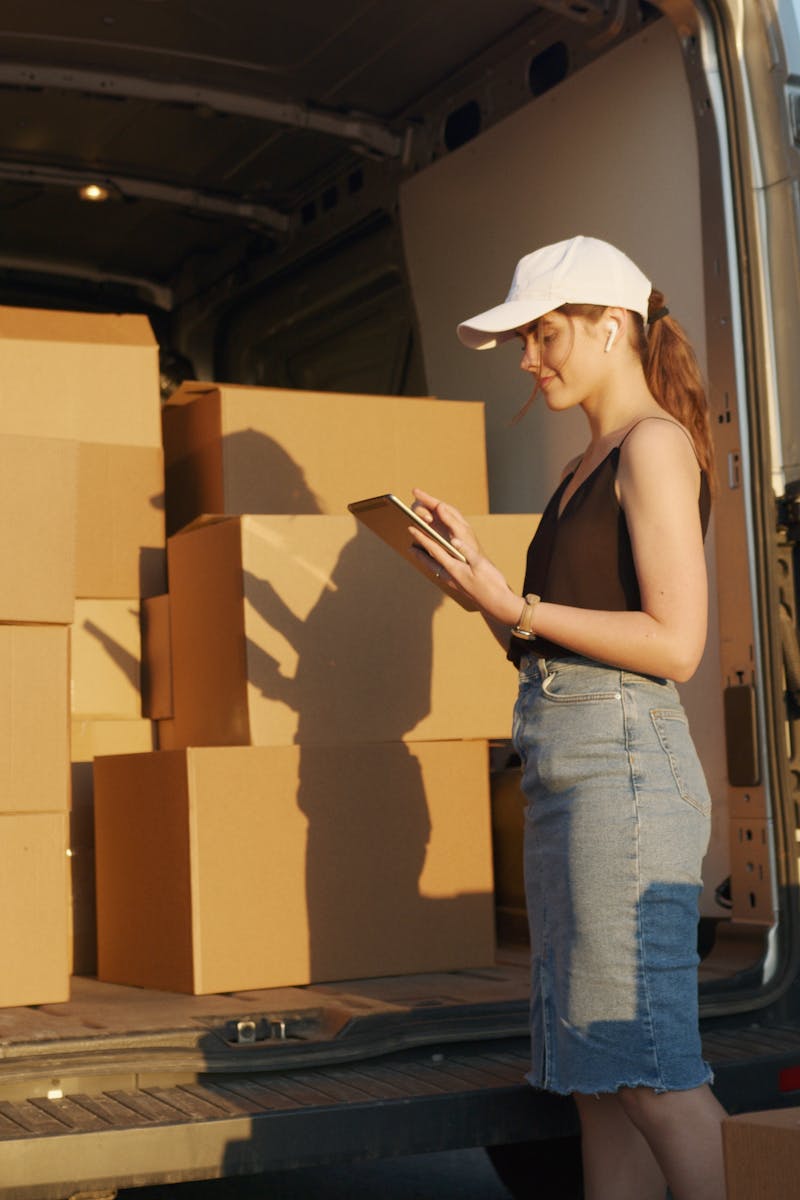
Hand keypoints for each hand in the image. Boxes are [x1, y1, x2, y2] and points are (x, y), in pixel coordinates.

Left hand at [409, 488, 521, 624]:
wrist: (497, 605)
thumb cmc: (491, 583)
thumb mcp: (481, 564)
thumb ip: (467, 551)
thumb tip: (454, 540)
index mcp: (455, 568)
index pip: (434, 550)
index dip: (422, 539)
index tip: (412, 530)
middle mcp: (451, 577)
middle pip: (430, 563)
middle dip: (419, 554)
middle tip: (410, 547)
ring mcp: (454, 583)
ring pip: (435, 569)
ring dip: (426, 562)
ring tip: (420, 556)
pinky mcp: (459, 587)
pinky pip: (443, 574)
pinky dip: (436, 568)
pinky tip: (440, 568)